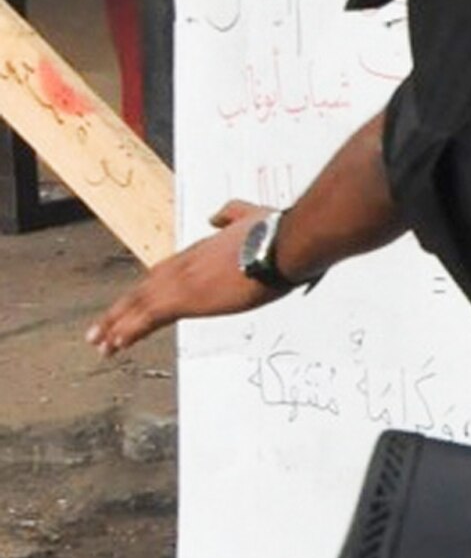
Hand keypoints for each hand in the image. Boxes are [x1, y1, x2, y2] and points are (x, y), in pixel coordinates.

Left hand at [88, 200, 278, 357]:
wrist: (281, 244)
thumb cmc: (275, 233)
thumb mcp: (252, 216)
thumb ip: (231, 213)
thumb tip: (216, 215)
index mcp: (198, 251)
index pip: (162, 274)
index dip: (145, 290)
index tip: (132, 304)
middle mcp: (184, 266)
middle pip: (143, 290)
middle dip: (120, 311)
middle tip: (101, 329)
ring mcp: (182, 282)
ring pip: (138, 306)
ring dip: (116, 325)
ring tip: (101, 344)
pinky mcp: (185, 299)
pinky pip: (147, 318)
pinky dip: (128, 331)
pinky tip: (115, 344)